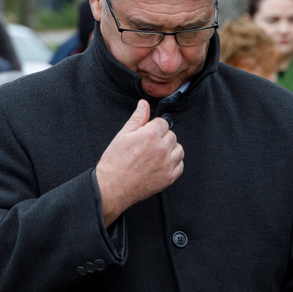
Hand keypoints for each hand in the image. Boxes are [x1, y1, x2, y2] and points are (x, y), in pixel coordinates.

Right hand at [96, 100, 184, 225]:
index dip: (154, 127)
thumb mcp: (123, 135)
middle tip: (149, 146)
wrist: (112, 187)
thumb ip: (137, 118)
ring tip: (157, 154)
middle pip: (172, 136)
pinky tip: (162, 164)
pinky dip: (174, 164)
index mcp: (150, 135)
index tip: (148, 133)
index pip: (163, 123)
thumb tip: (143, 104)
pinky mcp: (168, 178)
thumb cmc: (114, 162)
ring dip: (171, 150)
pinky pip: (180, 166)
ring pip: (179, 150)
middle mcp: (161, 149)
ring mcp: (166, 164)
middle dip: (162, 138)